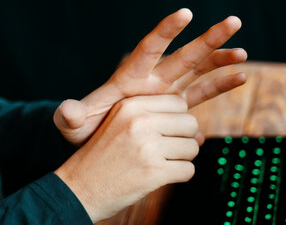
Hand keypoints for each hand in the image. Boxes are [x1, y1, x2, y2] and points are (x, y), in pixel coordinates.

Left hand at [54, 8, 246, 144]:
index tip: (185, 13)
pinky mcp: (176, 106)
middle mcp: (154, 79)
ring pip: (199, 71)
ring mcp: (167, 92)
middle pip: (184, 55)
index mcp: (131, 77)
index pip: (150, 48)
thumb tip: (66, 112)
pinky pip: (203, 94)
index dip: (166, 31)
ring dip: (220, 61)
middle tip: (234, 22)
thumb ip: (71, 117)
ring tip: (242, 53)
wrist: (105, 140)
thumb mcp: (76, 124)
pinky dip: (221, 86)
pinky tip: (241, 78)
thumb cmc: (89, 129)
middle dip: (208, 39)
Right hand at [54, 95, 202, 222]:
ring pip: (193, 147)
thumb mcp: (121, 125)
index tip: (165, 130)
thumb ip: (160, 122)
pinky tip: (161, 175)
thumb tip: (202, 136)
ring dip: (182, 158)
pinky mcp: (154, 173)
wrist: (79, 189)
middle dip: (184, 138)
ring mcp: (148, 147)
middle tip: (166, 149)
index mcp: (131, 105)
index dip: (177, 118)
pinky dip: (180, 175)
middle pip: (190, 123)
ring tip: (161, 162)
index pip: (179, 102)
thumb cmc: (103, 156)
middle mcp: (140, 122)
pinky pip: (188, 170)